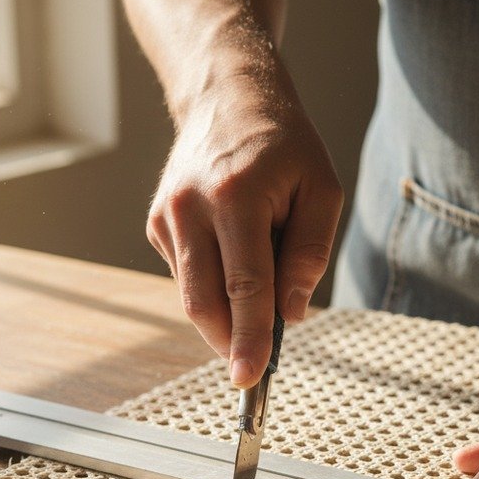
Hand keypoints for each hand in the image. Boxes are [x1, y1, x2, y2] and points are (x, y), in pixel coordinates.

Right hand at [146, 78, 342, 386]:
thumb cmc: (283, 145)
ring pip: (192, 296)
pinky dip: (214, 286)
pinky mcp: (156, 226)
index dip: (248, 338)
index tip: (250, 379)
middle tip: (255, 365)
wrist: (226, 99)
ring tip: (259, 281)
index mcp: (236, 196)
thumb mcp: (322, 189)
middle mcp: (190, 207)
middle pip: (204, 302)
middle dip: (230, 342)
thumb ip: (310, 252)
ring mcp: (166, 217)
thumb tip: (291, 314)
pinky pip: (187, 277)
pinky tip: (234, 255)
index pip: (243, 285)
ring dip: (226, 312)